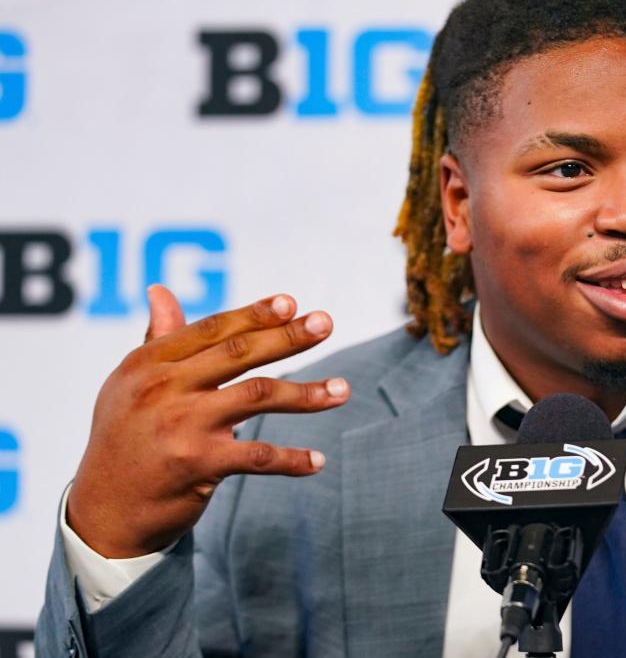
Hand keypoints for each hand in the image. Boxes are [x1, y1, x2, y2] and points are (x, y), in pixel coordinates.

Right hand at [66, 285, 349, 557]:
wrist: (104, 511)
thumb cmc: (124, 438)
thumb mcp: (129, 385)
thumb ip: (158, 339)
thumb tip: (160, 291)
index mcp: (150, 362)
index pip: (213, 329)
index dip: (255, 314)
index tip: (293, 303)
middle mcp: (164, 388)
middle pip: (240, 353)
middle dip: (289, 336)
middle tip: (326, 324)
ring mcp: (181, 426)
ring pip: (258, 396)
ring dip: (307, 393)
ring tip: (344, 390)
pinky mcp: (197, 465)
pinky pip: (258, 456)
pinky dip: (292, 460)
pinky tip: (319, 461)